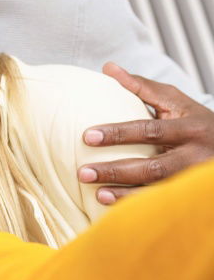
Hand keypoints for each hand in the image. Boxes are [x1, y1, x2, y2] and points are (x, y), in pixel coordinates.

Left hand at [78, 62, 213, 203]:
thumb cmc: (196, 121)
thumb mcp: (176, 102)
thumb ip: (142, 87)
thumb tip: (108, 68)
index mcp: (190, 128)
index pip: (150, 130)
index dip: (118, 134)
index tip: (87, 137)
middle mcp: (195, 156)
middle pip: (154, 167)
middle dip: (117, 170)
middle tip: (83, 172)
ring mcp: (194, 180)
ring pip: (160, 191)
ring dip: (127, 195)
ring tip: (97, 194)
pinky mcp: (192, 196)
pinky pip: (164, 205)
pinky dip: (140, 208)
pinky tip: (116, 210)